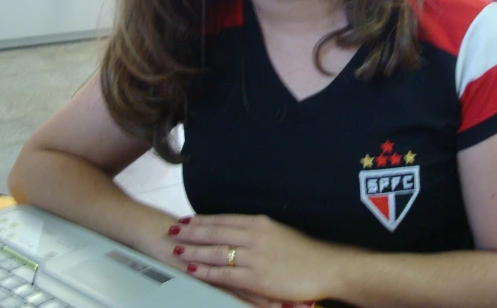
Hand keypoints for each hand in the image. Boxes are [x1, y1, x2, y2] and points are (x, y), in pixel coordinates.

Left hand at [168, 214, 340, 303]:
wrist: (325, 266)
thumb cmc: (305, 251)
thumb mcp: (279, 232)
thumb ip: (257, 231)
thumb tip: (238, 232)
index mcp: (259, 222)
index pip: (223, 219)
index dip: (202, 220)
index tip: (186, 220)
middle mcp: (254, 236)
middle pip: (215, 232)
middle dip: (191, 232)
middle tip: (172, 230)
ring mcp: (254, 257)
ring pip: (215, 252)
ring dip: (193, 251)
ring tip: (176, 249)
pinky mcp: (256, 278)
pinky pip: (224, 274)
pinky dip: (206, 272)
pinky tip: (193, 270)